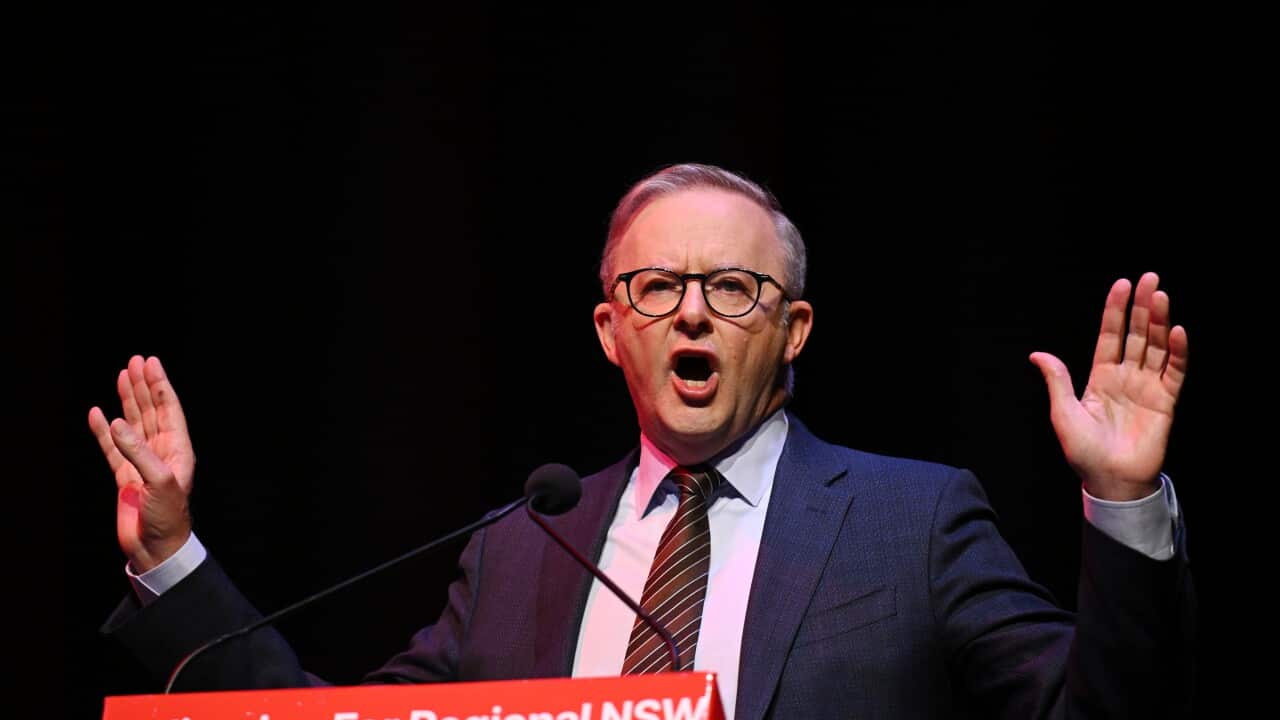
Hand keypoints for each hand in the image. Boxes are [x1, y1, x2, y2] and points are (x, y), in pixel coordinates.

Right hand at [88, 355, 195, 572]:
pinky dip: (104, 431)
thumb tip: (116, 422)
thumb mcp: (159, 481)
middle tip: (135, 361)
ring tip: (121, 376)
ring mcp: (142, 463)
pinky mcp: (125, 477)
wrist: (156, 548)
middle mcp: (161, 452)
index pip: (168, 409)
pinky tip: (97, 413)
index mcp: (178, 450)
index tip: (151, 363)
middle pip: (151, 411)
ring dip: (127, 401)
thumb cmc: (168, 516)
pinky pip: (112, 448)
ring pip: (133, 424)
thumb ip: (138, 451)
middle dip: (143, 386)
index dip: (160, 385)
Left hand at [1030, 272, 1188, 500]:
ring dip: (1160, 322)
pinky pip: (1174, 373)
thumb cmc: (1083, 451)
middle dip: (1143, 306)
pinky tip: (1177, 332)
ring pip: (1157, 347)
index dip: (1115, 310)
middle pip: (1137, 335)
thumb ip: (1057, 381)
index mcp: (1100, 377)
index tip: (1122, 284)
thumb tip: (1037, 354)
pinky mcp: (1166, 403)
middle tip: (1151, 277)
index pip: (1110, 335)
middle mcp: (1126, 377)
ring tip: (1161, 296)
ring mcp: (1147, 388)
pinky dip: (1177, 353)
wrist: (1109, 480)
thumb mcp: (1064, 412)